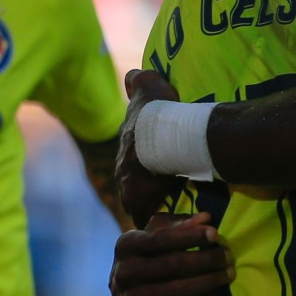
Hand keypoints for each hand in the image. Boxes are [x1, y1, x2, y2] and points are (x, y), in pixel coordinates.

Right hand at [110, 212, 234, 295]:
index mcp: (125, 245)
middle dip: (206, 259)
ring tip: (228, 273)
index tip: (215, 234)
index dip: (190, 236)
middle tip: (228, 256)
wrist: (129, 295)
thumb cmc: (150, 256)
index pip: (160, 238)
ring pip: (179, 289)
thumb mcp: (159, 234)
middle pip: (173, 264)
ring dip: (210, 281)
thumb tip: (206, 218)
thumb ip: (180, 224)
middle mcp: (123, 273)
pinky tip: (217, 293)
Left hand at [117, 69, 183, 222]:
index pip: (129, 161)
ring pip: (136, 202)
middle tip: (166, 190)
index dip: (141, 165)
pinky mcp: (140, 202)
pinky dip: (157, 218)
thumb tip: (131, 76)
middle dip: (144, 188)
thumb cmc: (157, 110)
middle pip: (131, 184)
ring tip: (171, 207)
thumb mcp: (148, 86)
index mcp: (124, 148)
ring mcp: (129, 188)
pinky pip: (146, 216)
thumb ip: (138, 80)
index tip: (155, 168)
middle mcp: (122, 170)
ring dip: (150, 204)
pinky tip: (173, 219)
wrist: (162, 134)